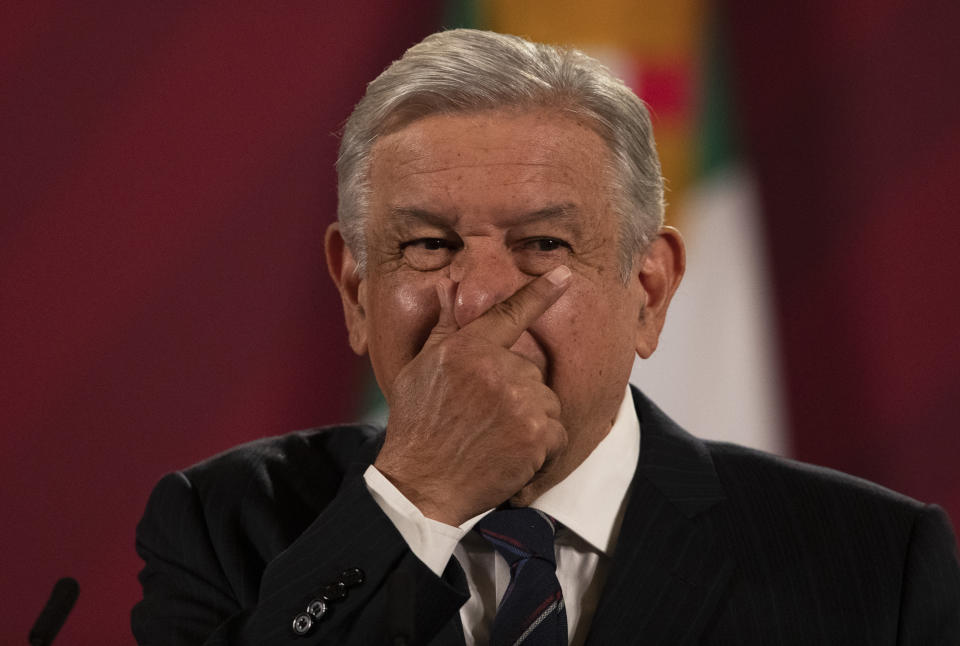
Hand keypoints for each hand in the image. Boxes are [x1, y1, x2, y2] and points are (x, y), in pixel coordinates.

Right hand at [374, 265, 572, 525]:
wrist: (422, 484)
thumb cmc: (417, 427)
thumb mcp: (418, 370)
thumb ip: (443, 328)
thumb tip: (448, 289)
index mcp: (467, 348)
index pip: (510, 313)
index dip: (541, 292)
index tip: (564, 275)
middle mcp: (496, 368)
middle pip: (531, 372)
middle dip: (517, 395)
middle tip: (484, 421)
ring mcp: (519, 400)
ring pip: (547, 402)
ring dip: (531, 424)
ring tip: (495, 441)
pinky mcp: (536, 433)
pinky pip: (557, 434)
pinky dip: (542, 451)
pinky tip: (512, 458)